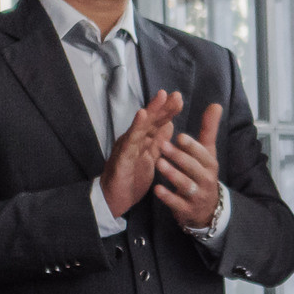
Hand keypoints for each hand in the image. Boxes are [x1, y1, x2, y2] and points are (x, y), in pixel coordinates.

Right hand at [101, 89, 183, 215]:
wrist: (115, 199)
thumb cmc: (131, 179)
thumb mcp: (150, 158)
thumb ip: (158, 142)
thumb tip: (169, 125)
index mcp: (142, 141)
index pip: (156, 123)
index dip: (167, 111)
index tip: (178, 99)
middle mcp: (134, 140)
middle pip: (149, 120)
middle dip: (162, 106)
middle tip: (175, 94)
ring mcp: (127, 147)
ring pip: (140, 125)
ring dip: (151, 110)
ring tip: (160, 96)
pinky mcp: (122, 157)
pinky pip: (130, 141)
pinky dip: (136, 127)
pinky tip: (142, 116)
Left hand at [154, 101, 225, 229]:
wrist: (208, 210)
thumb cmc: (203, 174)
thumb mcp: (208, 153)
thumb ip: (209, 129)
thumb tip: (216, 104)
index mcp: (210, 164)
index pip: (203, 154)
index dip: (192, 146)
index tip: (179, 136)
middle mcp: (206, 180)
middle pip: (193, 168)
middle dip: (179, 157)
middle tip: (162, 146)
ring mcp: (197, 196)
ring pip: (185, 185)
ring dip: (173, 174)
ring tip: (159, 163)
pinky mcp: (187, 210)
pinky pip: (177, 203)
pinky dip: (167, 197)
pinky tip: (156, 189)